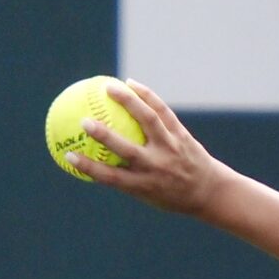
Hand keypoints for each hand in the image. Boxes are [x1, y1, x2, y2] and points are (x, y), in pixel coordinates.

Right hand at [68, 80, 225, 218]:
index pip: (111, 178)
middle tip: (83, 121)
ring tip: (108, 87)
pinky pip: (162, 112)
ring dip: (128, 102)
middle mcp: (156, 167)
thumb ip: (123, 179)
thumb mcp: (147, 195)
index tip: (68, 154)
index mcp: (144, 185)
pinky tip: (131, 83)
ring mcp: (170, 149)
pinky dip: (147, 96)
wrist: (209, 192)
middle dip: (104, 136)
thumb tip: (93, 163)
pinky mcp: (181, 135)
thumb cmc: (171, 194)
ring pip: (148, 120)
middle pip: (127, 150)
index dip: (88, 167)